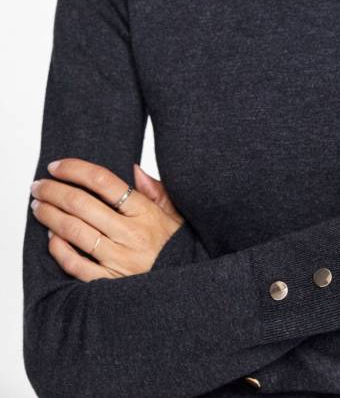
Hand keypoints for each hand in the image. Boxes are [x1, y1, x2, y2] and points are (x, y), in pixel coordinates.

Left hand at [30, 158, 184, 280]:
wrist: (184, 289)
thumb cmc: (177, 249)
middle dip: (54, 190)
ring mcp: (118, 260)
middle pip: (82, 204)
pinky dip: (58, 249)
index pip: (104, 182)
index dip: (75, 170)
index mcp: (145, 212)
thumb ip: (156, 190)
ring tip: (38, 206)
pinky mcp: (109, 282)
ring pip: (74, 231)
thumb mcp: (176, 215)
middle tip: (39, 185)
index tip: (57, 166)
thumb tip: (134, 169)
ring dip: (50, 216)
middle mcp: (130, 234)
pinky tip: (51, 237)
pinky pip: (75, 264)